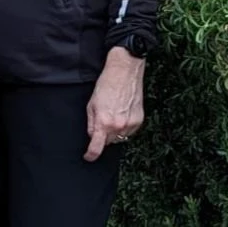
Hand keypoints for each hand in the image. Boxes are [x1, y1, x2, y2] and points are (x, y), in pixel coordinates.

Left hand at [84, 46, 145, 161]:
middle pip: (108, 142)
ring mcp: (130, 123)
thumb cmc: (107, 84)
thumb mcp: (91, 104)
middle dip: (103, 136)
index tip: (89, 156)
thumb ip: (91, 123)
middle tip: (103, 121)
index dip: (91, 155)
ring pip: (120, 137)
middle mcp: (118, 125)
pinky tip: (122, 113)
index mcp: (103, 122)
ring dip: (115, 132)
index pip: (96, 148)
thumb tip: (92, 136)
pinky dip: (125, 127)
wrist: (124, 71)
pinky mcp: (139, 119)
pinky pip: (130, 131)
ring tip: (114, 114)